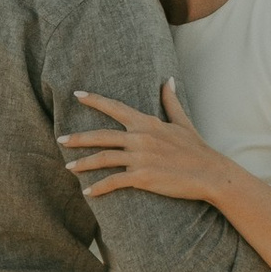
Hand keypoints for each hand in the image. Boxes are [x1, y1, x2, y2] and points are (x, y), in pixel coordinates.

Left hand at [62, 78, 228, 206]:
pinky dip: (98, 188)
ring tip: (69, 168)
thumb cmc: (197, 149)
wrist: (211, 173)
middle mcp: (139, 138)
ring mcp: (140, 158)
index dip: (94, 100)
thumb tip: (168, 79)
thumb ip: (171, 101)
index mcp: (146, 123)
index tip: (76, 94)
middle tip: (60, 140)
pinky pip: (113, 182)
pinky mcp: (142, 178)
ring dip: (83, 164)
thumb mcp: (183, 122)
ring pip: (102, 159)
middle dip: (77, 138)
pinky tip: (88, 192)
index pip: (114, 108)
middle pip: (101, 136)